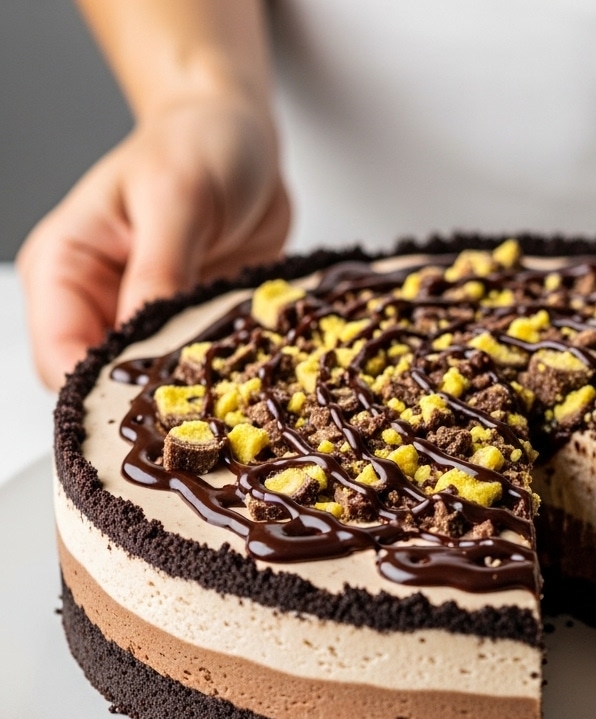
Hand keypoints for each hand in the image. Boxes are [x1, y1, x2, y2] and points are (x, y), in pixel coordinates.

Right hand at [17, 97, 289, 389]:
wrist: (240, 138)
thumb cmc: (197, 146)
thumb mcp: (178, 198)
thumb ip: (161, 270)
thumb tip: (145, 337)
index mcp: (66, 266)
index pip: (60, 353)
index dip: (99, 391)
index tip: (153, 406)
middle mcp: (98, 302)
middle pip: (101, 384)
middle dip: (146, 403)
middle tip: (199, 414)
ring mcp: (146, 321)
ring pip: (153, 387)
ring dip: (189, 395)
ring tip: (229, 400)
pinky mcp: (190, 329)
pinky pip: (198, 372)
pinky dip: (219, 381)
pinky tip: (246, 385)